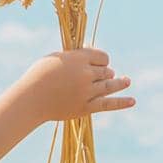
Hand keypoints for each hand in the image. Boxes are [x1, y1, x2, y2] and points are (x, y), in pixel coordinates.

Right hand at [16, 48, 134, 124]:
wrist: (30, 99)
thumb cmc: (38, 76)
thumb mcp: (55, 58)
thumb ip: (74, 56)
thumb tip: (88, 55)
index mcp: (78, 58)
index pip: (102, 57)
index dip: (101, 60)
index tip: (97, 63)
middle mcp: (86, 74)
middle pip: (107, 71)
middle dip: (105, 73)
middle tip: (100, 75)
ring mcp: (87, 91)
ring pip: (110, 85)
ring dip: (119, 83)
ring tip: (127, 80)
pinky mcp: (86, 107)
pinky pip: (108, 104)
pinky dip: (122, 102)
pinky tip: (133, 101)